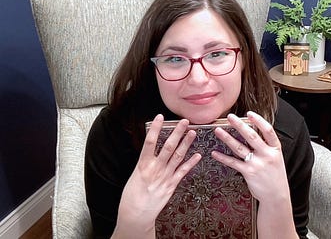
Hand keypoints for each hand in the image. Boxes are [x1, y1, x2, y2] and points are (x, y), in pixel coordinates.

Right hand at [113, 114, 201, 237]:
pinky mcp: (171, 186)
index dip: (155, 128)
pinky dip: (191, 163)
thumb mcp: (135, 174)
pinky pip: (183, 172)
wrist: (135, 214)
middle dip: (177, 133)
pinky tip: (198, 155)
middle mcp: (155, 169)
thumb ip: (145, 161)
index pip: (149, 142)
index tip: (160, 117)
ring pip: (178, 157)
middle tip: (185, 121)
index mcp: (143, 165)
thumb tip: (150, 148)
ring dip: (186, 144)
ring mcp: (165, 177)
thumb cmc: (132, 195)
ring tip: (193, 132)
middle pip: (168, 147)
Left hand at [211, 111, 289, 203]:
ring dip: (227, 138)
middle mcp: (267, 154)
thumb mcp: (276, 158)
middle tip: (230, 117)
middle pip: (251, 136)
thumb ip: (266, 147)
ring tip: (218, 130)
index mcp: (275, 149)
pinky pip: (233, 162)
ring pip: (239, 148)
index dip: (259, 121)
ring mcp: (257, 164)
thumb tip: (251, 133)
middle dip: (239, 125)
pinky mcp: (248, 172)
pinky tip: (215, 153)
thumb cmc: (275, 176)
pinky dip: (223, 157)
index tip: (249, 114)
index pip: (268, 130)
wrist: (276, 196)